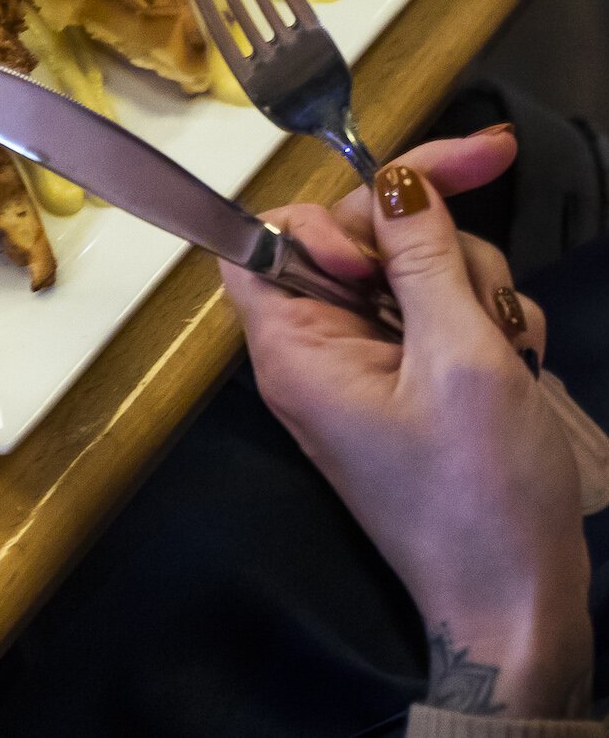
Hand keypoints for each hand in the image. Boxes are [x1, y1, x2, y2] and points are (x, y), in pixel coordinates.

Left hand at [222, 130, 593, 718]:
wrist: (520, 602)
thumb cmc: (480, 495)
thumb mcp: (460, 361)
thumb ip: (425, 260)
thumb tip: (398, 181)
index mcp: (295, 344)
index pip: (263, 236)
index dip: (326, 210)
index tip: (396, 211)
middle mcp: (318, 348)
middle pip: (353, 240)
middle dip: (429, 242)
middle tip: (487, 252)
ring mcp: (369, 365)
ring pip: (411, 271)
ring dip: (472, 287)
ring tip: (506, 349)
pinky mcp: (415, 382)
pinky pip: (443, 314)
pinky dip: (488, 324)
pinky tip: (518, 363)